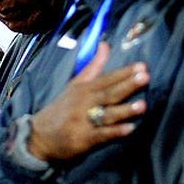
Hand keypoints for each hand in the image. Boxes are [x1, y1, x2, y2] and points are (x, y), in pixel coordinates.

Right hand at [28, 42, 148, 161]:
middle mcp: (83, 103)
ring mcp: (83, 121)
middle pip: (108, 93)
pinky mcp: (82, 139)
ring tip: (142, 105)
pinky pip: (100, 135)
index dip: (124, 73)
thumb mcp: (75, 85)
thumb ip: (93, 66)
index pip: (106, 78)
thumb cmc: (61, 108)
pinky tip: (129, 129)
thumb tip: (105, 44)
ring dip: (124, 110)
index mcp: (83, 89)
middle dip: (126, 86)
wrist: (39, 135)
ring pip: (106, 114)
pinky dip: (114, 132)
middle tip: (144, 78)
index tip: (142, 66)